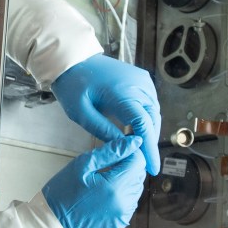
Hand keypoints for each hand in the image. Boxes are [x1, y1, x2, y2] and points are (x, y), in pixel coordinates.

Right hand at [41, 134, 149, 227]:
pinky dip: (121, 195)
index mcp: (115, 187)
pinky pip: (129, 203)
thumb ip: (112, 152)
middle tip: (108, 163)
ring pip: (136, 189)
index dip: (131, 152)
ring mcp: (122, 216)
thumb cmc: (63, 191)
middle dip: (128, 166)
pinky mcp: (119, 224)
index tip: (118, 149)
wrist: (51, 222)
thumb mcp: (83, 164)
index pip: (138, 161)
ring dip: (125, 180)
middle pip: (139, 175)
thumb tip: (134, 142)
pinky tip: (104, 194)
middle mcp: (123, 204)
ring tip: (104, 179)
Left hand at [52, 56, 162, 174]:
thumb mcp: (81, 113)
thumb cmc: (73, 85)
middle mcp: (139, 86)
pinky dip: (147, 119)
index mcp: (123, 93)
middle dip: (150, 144)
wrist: (74, 59)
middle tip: (144, 165)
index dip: (149, 149)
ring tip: (140, 151)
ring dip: (149, 132)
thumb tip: (124, 148)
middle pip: (152, 121)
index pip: (143, 126)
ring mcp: (143, 81)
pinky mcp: (142, 80)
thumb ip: (103, 130)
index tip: (152, 168)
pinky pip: (150, 104)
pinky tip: (137, 133)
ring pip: (154, 113)